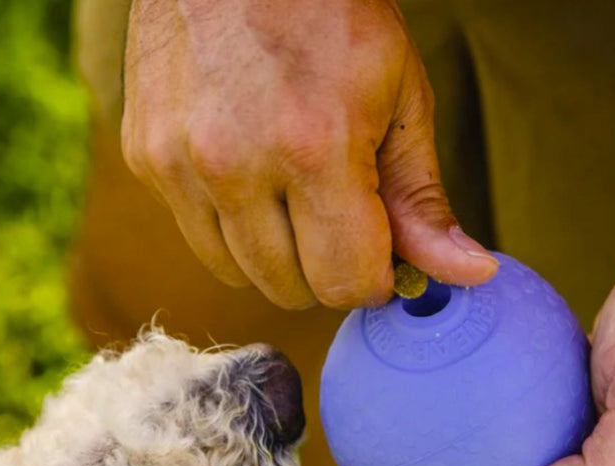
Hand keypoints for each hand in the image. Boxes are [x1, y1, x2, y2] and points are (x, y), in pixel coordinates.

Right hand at [121, 0, 497, 308]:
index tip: (379, 253)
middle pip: (292, 289)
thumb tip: (468, 273)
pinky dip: (233, 230)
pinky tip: (251, 179)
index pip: (346, 282)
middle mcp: (235, 164)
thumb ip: (423, 200)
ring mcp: (178, 163)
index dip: (373, 278)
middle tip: (340, 220)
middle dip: (327, 271)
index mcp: (314, 148)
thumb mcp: (400, 98)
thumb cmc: (331, 13)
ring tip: (295, 197)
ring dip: (279, 258)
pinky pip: (200, 240)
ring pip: (241, 275)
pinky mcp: (145, 158)